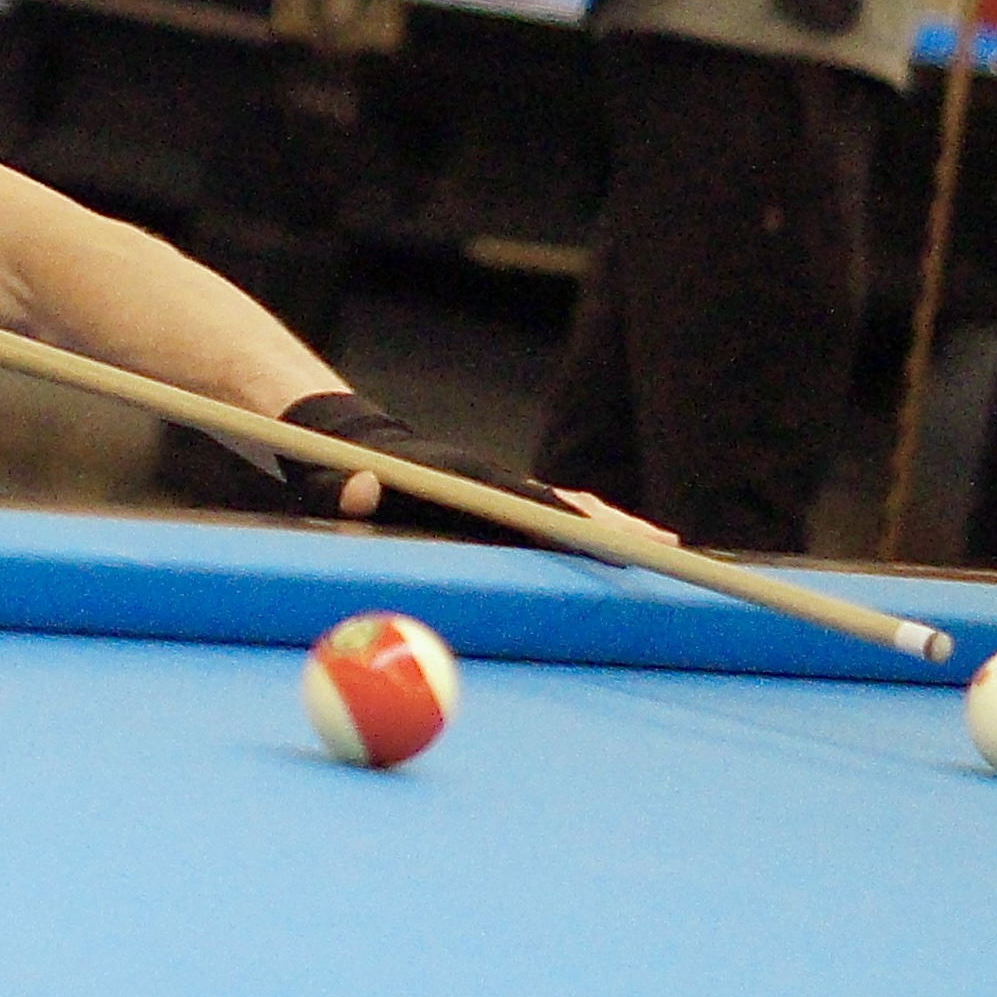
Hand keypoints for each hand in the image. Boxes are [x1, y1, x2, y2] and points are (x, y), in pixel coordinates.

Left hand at [277, 393, 679, 545]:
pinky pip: (555, 510)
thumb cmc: (334, 474)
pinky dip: (591, 521)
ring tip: (667, 549)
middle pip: (568, 506)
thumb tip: (358, 491)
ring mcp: (498, 487)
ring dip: (616, 525)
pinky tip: (621, 537)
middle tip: (670, 553)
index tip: (611, 543)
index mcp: (464, 480)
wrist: (345, 442)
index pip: (529, 506)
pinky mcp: (496, 497)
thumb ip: (340, 492)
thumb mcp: (327, 485)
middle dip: (617, 528)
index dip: (571, 524)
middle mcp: (492, 479)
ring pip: (571, 505)